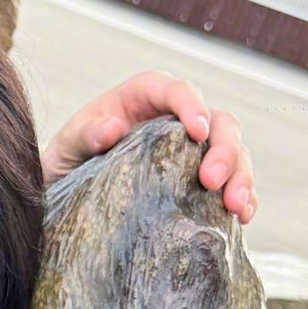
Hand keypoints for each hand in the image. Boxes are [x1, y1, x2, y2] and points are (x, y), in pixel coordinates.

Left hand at [42, 72, 255, 223]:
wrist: (63, 198)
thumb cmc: (65, 164)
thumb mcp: (65, 148)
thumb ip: (83, 135)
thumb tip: (111, 128)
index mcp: (143, 98)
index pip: (177, 90)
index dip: (192, 106)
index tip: (197, 131)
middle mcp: (174, 120)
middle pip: (218, 121)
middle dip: (224, 149)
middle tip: (211, 181)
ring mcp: (191, 151)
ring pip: (233, 151)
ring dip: (241, 176)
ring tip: (235, 207)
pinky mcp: (200, 183)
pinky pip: (231, 184)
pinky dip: (243, 198)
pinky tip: (241, 218)